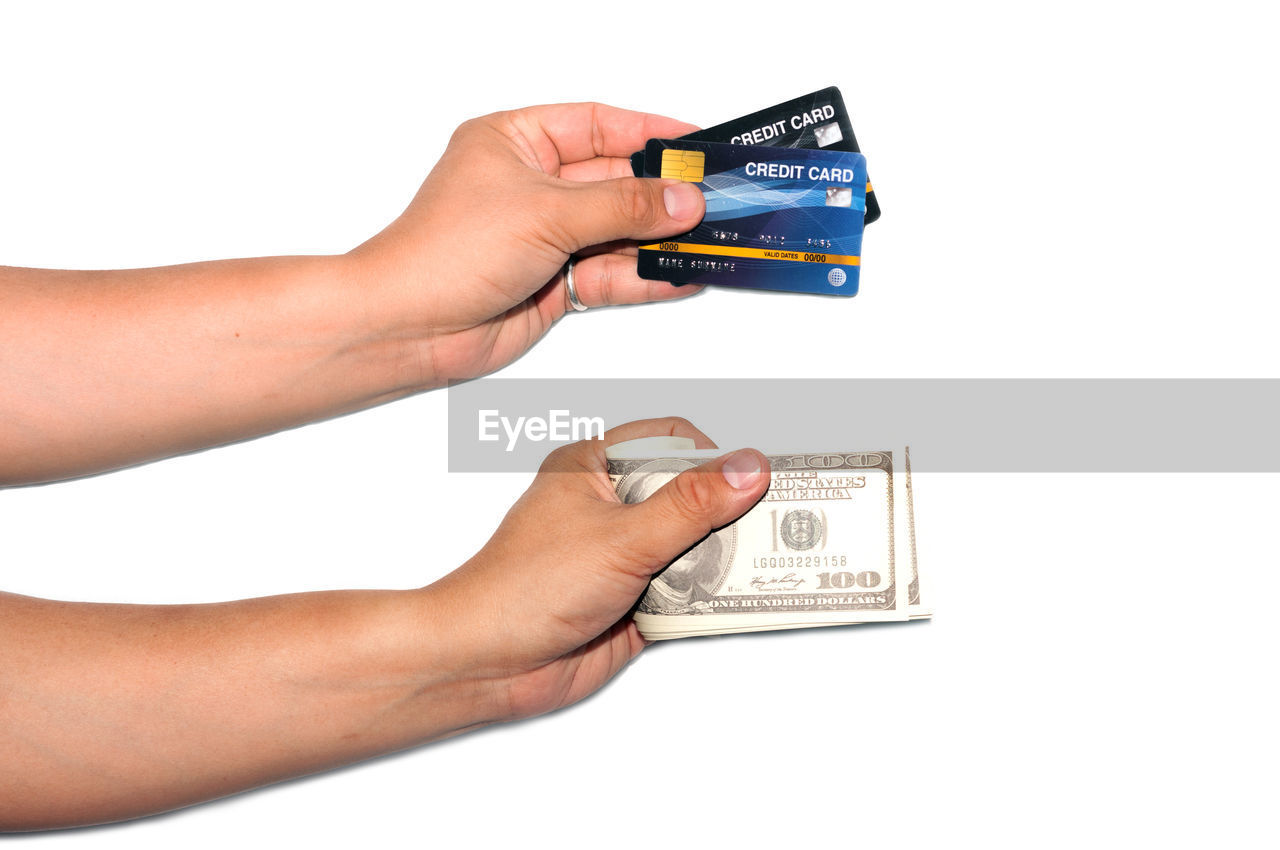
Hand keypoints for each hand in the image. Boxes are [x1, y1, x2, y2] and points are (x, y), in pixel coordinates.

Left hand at [351, 103, 707, 380]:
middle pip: (613, 183)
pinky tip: (676, 274)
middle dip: (661, 195)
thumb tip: (679, 198)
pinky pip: (609, 274)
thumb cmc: (446, 251)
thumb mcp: (547, 212)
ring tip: (705, 240)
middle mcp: (530, 186)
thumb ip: (621, 206)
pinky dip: (642, 276)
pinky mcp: (552, 282)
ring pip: (616, 232)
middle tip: (711, 198)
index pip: (595, 126)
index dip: (647, 133)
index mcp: (515, 142)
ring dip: (657, 239)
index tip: (693, 142)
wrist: (411, 326)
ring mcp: (543, 236)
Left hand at [430, 417, 769, 718]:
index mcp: (593, 467)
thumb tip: (746, 468)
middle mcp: (609, 507)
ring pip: (691, 545)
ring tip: (770, 563)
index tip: (756, 480)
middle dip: (728, 512)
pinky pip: (686, 592)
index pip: (669, 441)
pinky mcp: (631, 602)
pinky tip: (739, 600)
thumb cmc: (524, 588)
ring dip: (722, 558)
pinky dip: (711, 599)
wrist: (486, 665)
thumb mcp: (620, 537)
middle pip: (688, 495)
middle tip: (777, 523)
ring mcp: (621, 556)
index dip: (714, 457)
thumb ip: (689, 505)